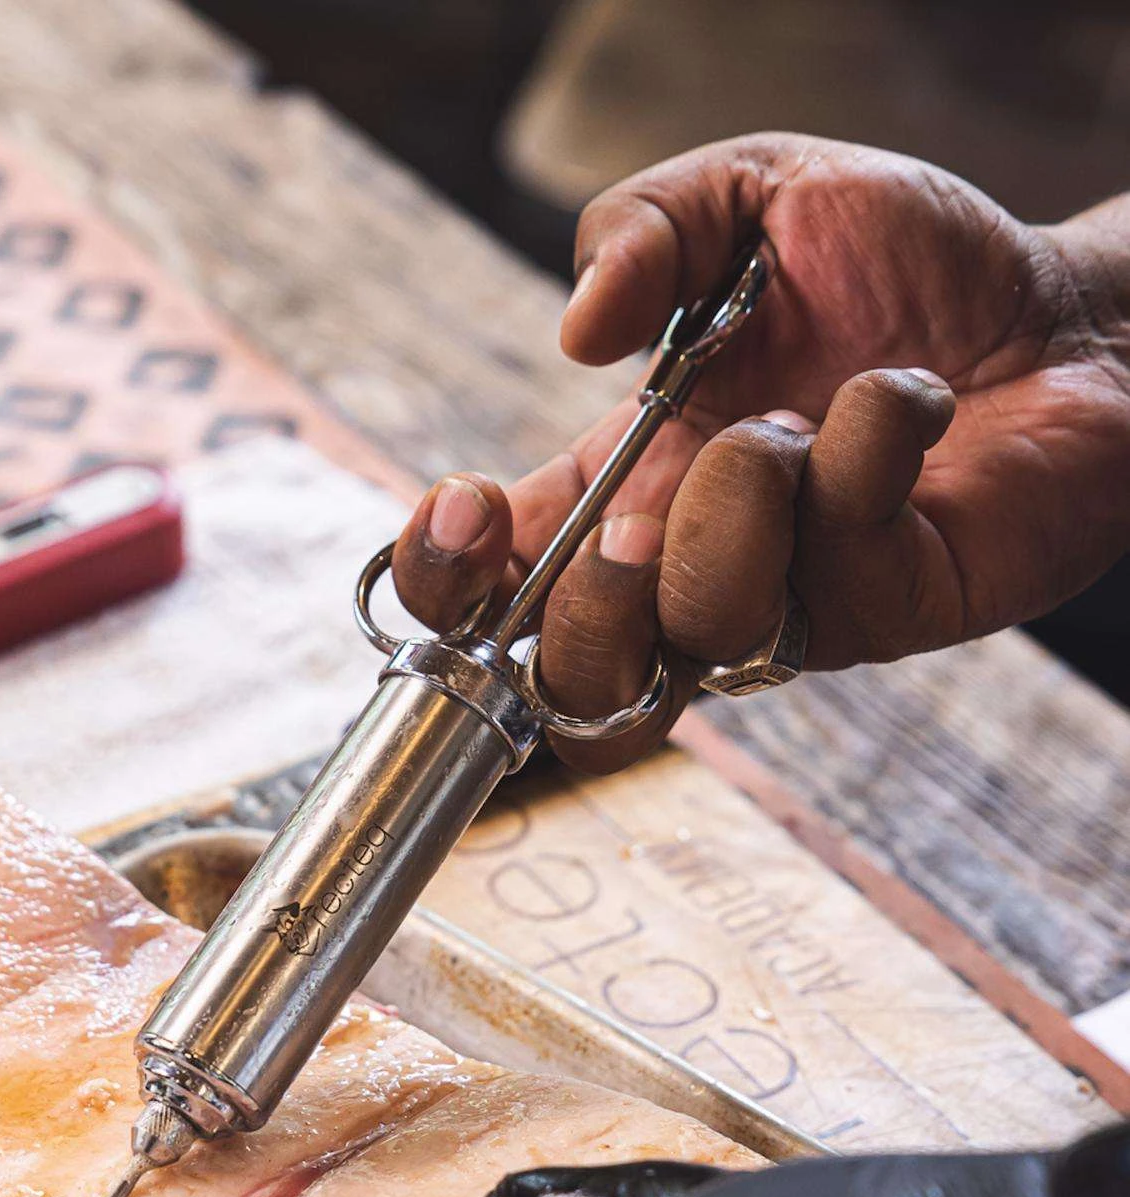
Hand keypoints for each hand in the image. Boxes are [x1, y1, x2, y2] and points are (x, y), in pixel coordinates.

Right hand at [392, 134, 1129, 770]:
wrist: (1065, 308)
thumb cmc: (900, 262)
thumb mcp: (746, 198)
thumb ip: (640, 229)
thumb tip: (578, 332)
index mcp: (624, 486)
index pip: (490, 591)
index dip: (446, 583)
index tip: (471, 507)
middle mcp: (687, 566)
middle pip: (568, 684)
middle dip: (575, 608)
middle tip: (630, 519)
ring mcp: (786, 604)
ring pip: (692, 638)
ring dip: (728, 508)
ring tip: (793, 421)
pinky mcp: (885, 613)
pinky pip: (832, 573)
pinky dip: (860, 452)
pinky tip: (907, 397)